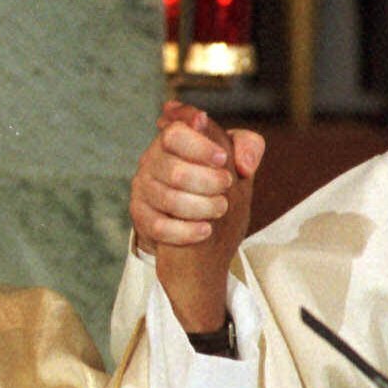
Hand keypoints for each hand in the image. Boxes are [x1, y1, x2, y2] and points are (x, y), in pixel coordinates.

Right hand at [128, 101, 263, 331]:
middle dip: (200, 174)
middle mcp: (154, 161)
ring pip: (157, 187)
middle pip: (164, 154)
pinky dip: (181, 228)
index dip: (196, 137)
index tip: (222, 159)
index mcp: (179, 144)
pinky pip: (154, 221)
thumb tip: (241, 150)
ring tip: (217, 213)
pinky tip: (202, 231)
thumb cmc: (223, 213)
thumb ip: (246, 151)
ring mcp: (143, 191)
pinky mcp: (141, 222)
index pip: (177, 124)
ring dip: (194, 202)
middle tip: (226, 191)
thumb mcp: (243, 179)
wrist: (203, 263)